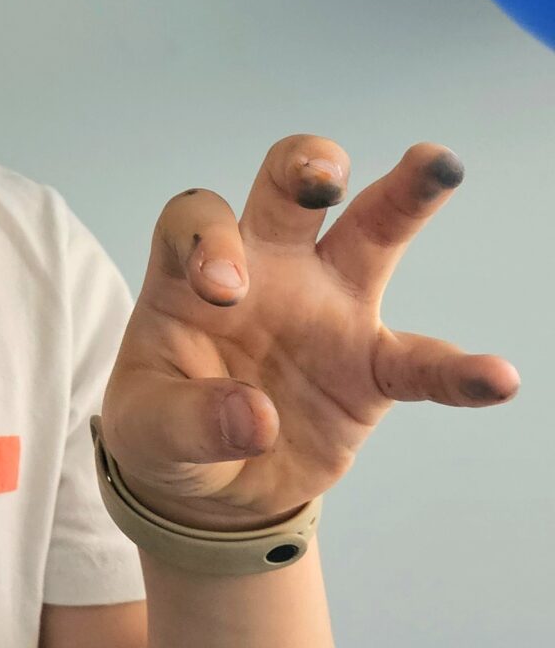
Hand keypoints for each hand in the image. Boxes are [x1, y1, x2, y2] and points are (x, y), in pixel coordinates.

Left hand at [101, 136, 518, 531]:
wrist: (210, 482)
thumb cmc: (166, 426)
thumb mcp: (150, 428)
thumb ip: (188, 420)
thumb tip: (257, 418)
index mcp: (195, 272)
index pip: (198, 220)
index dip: (210, 239)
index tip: (224, 290)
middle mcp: (268, 269)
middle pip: (289, 190)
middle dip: (307, 168)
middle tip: (324, 179)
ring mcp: (326, 309)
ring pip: (372, 233)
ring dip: (405, 196)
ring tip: (441, 165)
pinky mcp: (369, 368)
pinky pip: (421, 363)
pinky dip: (457, 372)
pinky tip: (496, 379)